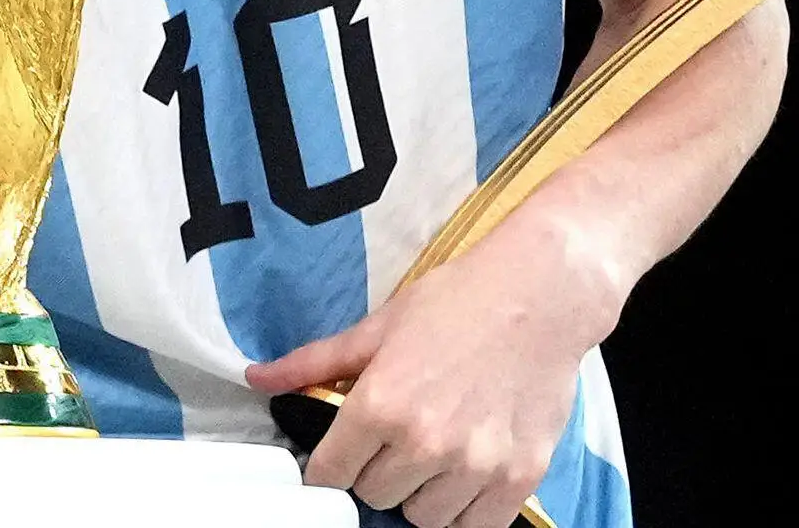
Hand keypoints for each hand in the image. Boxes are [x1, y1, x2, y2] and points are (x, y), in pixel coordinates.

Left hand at [246, 215, 626, 527]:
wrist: (541, 294)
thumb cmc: (457, 301)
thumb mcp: (379, 325)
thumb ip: (316, 362)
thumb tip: (256, 378)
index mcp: (381, 403)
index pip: (329, 475)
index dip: (331, 463)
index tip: (343, 451)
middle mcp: (426, 442)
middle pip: (374, 497)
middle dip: (377, 471)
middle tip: (396, 438)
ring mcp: (476, 465)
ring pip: (422, 518)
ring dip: (421, 493)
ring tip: (433, 453)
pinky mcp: (519, 478)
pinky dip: (464, 510)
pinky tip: (465, 475)